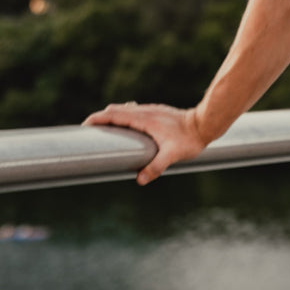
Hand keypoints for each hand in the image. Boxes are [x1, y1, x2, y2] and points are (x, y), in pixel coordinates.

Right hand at [83, 102, 206, 185]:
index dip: (97, 119)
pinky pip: (134, 112)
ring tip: (102, 132)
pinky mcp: (157, 113)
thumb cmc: (189, 139)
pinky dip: (123, 117)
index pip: (113, 114)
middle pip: (115, 110)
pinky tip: (125, 129)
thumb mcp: (173, 155)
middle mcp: (145, 111)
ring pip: (125, 109)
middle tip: (88, 133)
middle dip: (100, 119)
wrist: (205, 123)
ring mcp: (151, 110)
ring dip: (111, 117)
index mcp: (143, 119)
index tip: (83, 127)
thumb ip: (156, 167)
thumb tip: (139, 180)